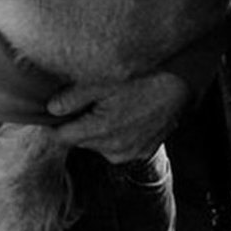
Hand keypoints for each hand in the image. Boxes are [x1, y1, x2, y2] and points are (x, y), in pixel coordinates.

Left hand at [46, 71, 190, 163]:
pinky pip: (120, 144)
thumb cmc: (141, 77)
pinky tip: (125, 111)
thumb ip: (72, 97)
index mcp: (100, 132)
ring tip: (109, 102)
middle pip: (81, 140)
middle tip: (85, 98)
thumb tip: (50, 110)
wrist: (180, 84)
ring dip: (98, 127)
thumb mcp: (101, 80)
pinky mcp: (144, 151)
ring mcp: (131, 153)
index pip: (62, 137)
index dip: (54, 123)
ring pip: (100, 143)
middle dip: (78, 122)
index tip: (53, 110)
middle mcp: (114, 149)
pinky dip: (117, 132)